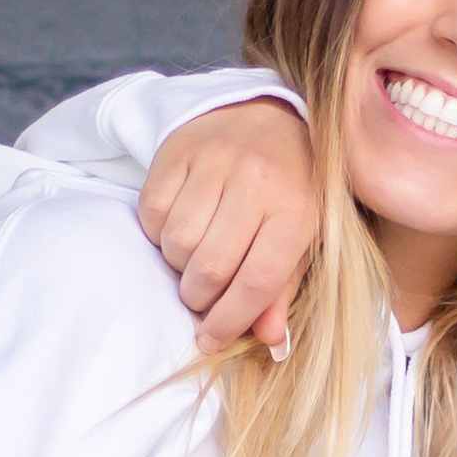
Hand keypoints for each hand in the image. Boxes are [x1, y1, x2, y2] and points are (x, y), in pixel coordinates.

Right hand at [138, 98, 317, 353]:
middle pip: (211, 268)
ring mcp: (215, 162)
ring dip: (179, 265)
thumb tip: (270, 341)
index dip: (230, 321)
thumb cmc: (291, 187)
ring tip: (196, 256)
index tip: (210, 341)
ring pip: (178, 243)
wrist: (267, 115)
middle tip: (203, 297)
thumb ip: (285, 289)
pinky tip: (180, 225)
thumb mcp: (303, 237)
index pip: (258, 281)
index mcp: (298, 209)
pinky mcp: (178, 151)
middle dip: (200, 298)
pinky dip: (160, 232)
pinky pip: (152, 213)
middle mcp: (257, 182)